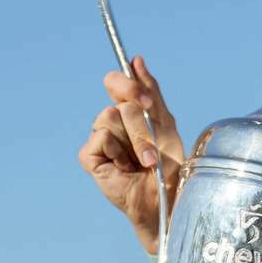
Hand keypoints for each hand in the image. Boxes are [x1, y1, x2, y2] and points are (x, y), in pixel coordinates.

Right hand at [77, 55, 184, 254]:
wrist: (167, 202)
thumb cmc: (170, 168)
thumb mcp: (167, 126)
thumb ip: (152, 94)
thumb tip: (136, 60)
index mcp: (130, 112)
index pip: (117, 82)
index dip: (127, 84)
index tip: (144, 97)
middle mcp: (112, 123)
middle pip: (119, 101)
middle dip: (142, 123)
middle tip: (154, 145)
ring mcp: (100, 140)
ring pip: (110, 117)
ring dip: (136, 141)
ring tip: (146, 162)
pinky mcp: (90, 157)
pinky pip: (100, 137)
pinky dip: (118, 152)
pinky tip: (126, 168)